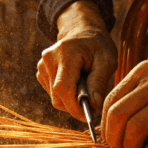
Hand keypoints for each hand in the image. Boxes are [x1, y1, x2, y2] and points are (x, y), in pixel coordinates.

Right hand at [36, 1, 117, 122]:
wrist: (81, 30)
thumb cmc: (97, 44)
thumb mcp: (107, 59)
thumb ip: (100, 81)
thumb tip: (93, 105)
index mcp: (66, 52)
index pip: (63, 88)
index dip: (74, 107)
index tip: (88, 117)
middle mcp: (49, 58)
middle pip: (57, 96)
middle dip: (75, 106)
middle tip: (93, 104)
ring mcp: (42, 65)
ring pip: (55, 97)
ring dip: (71, 100)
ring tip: (86, 86)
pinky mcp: (41, 71)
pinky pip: (52, 93)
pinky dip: (65, 94)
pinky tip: (76, 82)